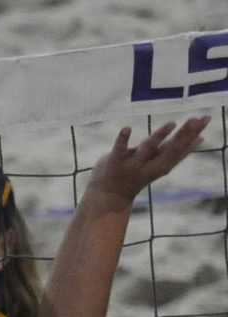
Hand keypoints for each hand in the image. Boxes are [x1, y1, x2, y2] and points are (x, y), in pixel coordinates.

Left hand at [82, 118, 208, 210]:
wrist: (110, 198)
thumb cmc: (136, 176)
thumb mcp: (159, 163)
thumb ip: (174, 151)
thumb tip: (199, 138)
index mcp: (161, 163)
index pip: (182, 148)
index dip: (194, 134)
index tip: (207, 119)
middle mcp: (150, 164)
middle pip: (172, 148)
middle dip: (186, 133)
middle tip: (200, 118)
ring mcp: (133, 164)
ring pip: (149, 148)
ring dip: (160, 136)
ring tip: (172, 123)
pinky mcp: (115, 162)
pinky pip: (119, 149)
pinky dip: (123, 139)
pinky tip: (126, 127)